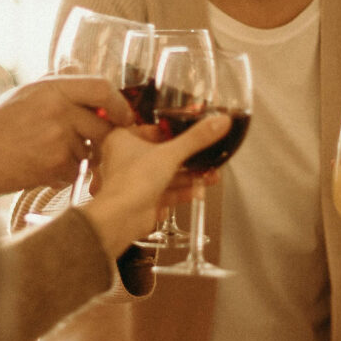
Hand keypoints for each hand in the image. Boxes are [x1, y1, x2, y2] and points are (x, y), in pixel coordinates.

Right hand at [0, 76, 132, 193]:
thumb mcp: (20, 94)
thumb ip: (52, 81)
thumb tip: (76, 67)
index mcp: (50, 88)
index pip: (101, 88)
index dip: (119, 104)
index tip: (123, 115)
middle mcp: (58, 110)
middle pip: (102, 126)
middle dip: (100, 139)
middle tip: (89, 145)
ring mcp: (58, 139)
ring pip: (89, 152)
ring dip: (77, 158)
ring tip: (45, 155)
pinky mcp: (55, 165)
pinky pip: (75, 172)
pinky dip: (63, 174)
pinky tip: (39, 168)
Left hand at [80, 114, 231, 257]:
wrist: (121, 218)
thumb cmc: (132, 181)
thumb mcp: (170, 154)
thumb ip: (196, 138)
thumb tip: (220, 122)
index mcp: (123, 139)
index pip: (153, 130)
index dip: (175, 132)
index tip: (194, 131)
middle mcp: (126, 159)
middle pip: (163, 154)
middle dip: (189, 159)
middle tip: (209, 156)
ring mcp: (134, 180)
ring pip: (166, 174)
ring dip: (190, 176)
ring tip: (212, 176)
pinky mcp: (142, 199)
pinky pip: (165, 192)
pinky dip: (182, 192)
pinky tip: (199, 192)